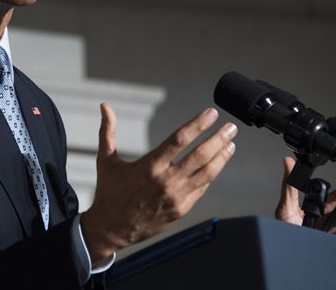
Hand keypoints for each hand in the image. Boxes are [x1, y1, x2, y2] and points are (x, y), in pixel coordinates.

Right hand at [81, 103, 236, 263]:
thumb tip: (105, 107)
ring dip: (221, 157)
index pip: (180, 139)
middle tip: (230, 127)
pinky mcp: (181, 209)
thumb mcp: (106, 160)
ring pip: (206, 173)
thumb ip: (108, 131)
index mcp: (149, 166)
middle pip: (200, 155)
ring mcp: (176, 197)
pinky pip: (201, 189)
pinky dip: (210, 175)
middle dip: (218, 138)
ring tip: (230, 144)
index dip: (198, 124)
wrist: (111, 229)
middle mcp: (166, 181)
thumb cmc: (109, 193)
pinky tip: (216, 165)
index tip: (211, 114)